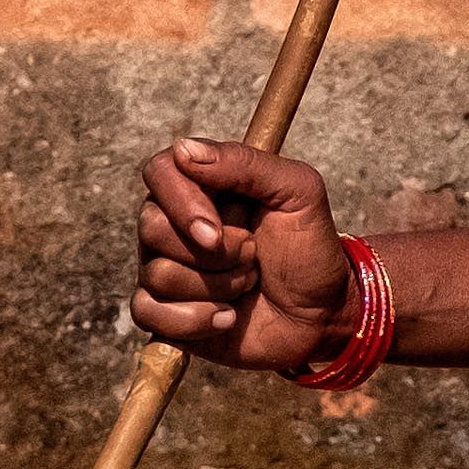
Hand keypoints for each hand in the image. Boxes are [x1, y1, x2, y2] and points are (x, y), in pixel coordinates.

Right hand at [133, 137, 354, 370]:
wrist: (320, 314)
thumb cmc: (310, 247)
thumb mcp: (299, 194)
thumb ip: (247, 164)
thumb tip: (183, 148)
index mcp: (208, 185)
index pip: (161, 170)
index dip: (183, 202)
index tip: (215, 231)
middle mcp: (178, 222)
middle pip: (152, 226)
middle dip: (214, 252)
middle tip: (253, 254)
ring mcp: (167, 267)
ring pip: (156, 275)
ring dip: (215, 285)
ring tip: (248, 282)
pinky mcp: (163, 313)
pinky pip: (148, 314)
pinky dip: (196, 320)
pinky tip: (227, 317)